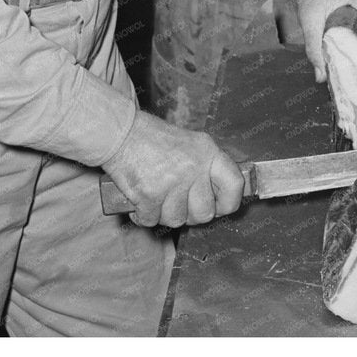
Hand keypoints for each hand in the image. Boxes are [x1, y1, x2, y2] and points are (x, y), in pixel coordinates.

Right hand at [101, 112, 244, 228]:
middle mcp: (194, 168)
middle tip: (178, 201)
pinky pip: (152, 221)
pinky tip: (142, 200)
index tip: (219, 207)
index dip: (228, 202)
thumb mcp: (192, 145)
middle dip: (190, 213)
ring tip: (157, 195)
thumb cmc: (155, 140)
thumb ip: (208, 168)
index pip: (235, 185)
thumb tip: (220, 198)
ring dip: (164, 214)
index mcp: (208, 153)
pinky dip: (144, 215)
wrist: (122, 134)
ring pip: (177, 220)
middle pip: (205, 213)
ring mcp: (172, 183)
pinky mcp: (149, 195)